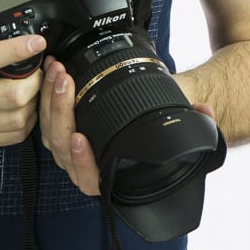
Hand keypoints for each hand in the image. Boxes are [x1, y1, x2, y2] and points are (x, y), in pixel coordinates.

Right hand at [0, 0, 45, 147]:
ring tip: (34, 83)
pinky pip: (12, 136)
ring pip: (17, 119)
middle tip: (39, 65)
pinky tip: (24, 104)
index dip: (17, 50)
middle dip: (35, 79)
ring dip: (35, 100)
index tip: (37, 40)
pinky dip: (26, 120)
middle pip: (12, 96)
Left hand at [40, 57, 217, 196]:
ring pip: (49, 129)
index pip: (90, 179)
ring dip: (50, 98)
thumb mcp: (180, 122)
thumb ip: (197, 122)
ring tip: (59, 70)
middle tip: (65, 82)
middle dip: (60, 112)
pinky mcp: (60, 125)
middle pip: (61, 147)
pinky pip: (45, 115)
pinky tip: (52, 70)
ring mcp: (69, 146)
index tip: (79, 139)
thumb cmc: (162, 122)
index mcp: (112, 175)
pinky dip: (46, 92)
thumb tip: (204, 114)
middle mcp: (86, 165)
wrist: (155, 110)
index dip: (81, 162)